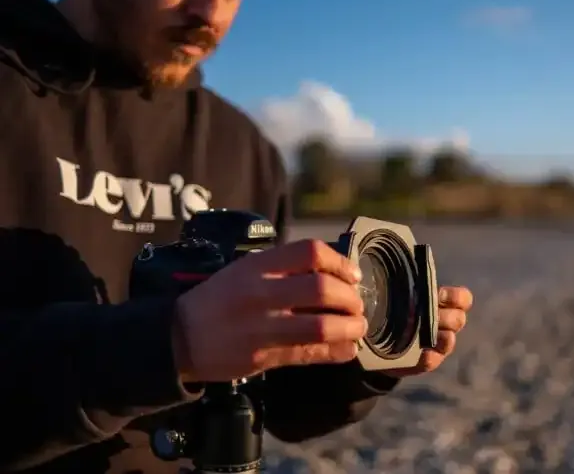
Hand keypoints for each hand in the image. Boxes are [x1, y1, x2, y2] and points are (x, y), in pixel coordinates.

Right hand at [172, 240, 367, 383]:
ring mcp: (262, 327)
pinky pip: (309, 354)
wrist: (179, 336)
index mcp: (258, 265)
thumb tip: (334, 272)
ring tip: (358, 327)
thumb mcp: (245, 269)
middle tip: (357, 304)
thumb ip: (283, 268)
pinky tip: (347, 349)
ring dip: (349, 328)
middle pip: (322, 289)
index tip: (352, 275)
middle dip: (350, 298)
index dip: (340, 263)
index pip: (310, 252)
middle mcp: (262, 293)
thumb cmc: (220, 298)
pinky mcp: (263, 357)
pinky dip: (336, 352)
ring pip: (321, 326)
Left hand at [381, 285, 472, 377]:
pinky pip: (432, 360)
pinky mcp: (427, 361)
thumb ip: (408, 287)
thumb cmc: (397, 309)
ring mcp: (438, 345)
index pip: (463, 299)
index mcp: (444, 304)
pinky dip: (430, 357)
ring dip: (444, 337)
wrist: (382, 341)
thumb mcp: (402, 294)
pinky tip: (424, 353)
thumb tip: (401, 271)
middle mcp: (445, 324)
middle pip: (458, 319)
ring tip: (435, 335)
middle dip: (447, 317)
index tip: (441, 296)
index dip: (457, 298)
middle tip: (432, 315)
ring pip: (449, 340)